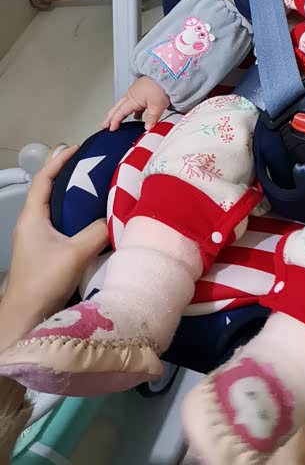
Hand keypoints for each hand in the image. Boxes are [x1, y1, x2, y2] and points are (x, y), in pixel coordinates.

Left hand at [0, 147, 109, 349]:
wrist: (26, 317)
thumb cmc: (44, 280)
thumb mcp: (76, 252)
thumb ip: (98, 230)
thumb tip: (118, 215)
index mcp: (32, 216)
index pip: (44, 178)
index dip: (60, 160)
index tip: (79, 148)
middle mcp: (31, 223)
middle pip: (49, 190)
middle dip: (69, 175)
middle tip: (95, 165)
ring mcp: (36, 238)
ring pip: (56, 208)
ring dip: (73, 196)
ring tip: (98, 187)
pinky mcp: (44, 251)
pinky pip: (61, 224)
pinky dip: (76, 214)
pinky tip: (94, 219)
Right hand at [102, 76, 170, 131]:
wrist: (166, 72)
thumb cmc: (161, 85)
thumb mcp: (157, 106)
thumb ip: (152, 118)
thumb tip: (148, 128)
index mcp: (132, 99)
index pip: (120, 113)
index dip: (114, 121)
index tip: (111, 129)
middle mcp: (132, 95)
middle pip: (117, 108)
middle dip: (110, 117)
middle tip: (104, 124)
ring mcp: (136, 92)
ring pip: (124, 104)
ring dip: (119, 113)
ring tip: (118, 121)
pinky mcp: (142, 90)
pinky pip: (133, 102)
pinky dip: (131, 109)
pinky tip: (137, 114)